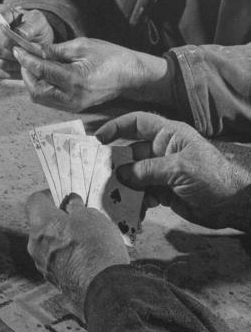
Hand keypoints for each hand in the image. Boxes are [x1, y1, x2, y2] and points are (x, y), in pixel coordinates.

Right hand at [0, 5, 52, 78]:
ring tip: (26, 59)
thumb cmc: (35, 28)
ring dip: (13, 62)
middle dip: (13, 52)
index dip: (6, 34)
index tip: (21, 36)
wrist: (35, 40)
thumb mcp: (39, 22)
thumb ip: (32, 25)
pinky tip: (21, 66)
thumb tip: (22, 34)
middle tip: (27, 52)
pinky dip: (12, 71)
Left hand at [13, 37, 171, 110]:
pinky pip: (49, 100)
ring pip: (40, 98)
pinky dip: (42, 87)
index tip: (18, 50)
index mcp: (75, 80)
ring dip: (32, 82)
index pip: (41, 71)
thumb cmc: (111, 57)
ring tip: (34, 65)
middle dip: (27, 74)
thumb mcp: (82, 46)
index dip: (26, 60)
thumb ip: (55, 50)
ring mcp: (72, 106)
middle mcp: (71, 98)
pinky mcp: (73, 108)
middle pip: (35, 91)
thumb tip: (33, 49)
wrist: (131, 76)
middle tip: (26, 58)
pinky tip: (44, 74)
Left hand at [26, 191, 128, 310]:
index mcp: (40, 224)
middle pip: (41, 224)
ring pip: (48, 244)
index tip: (64, 196)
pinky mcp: (53, 280)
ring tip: (87, 239)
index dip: (49, 195)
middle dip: (58, 219)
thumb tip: (72, 204)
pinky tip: (87, 257)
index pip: (34, 201)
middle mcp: (35, 245)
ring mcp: (42, 264)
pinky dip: (67, 256)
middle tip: (79, 217)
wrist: (103, 289)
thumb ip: (77, 208)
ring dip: (62, 239)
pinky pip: (56, 261)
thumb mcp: (92, 217)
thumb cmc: (96, 248)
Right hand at [96, 112, 250, 229]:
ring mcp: (160, 172)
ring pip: (132, 176)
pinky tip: (136, 208)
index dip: (116, 127)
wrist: (233, 205)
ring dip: (124, 186)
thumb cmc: (212, 177)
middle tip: (100, 176)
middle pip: (129, 153)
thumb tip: (120, 175)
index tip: (98, 139)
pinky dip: (135, 200)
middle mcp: (161, 150)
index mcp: (168, 135)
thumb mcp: (179, 169)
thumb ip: (147, 170)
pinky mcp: (162, 191)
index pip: (136, 123)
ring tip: (116, 196)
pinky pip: (140, 193)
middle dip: (115, 164)